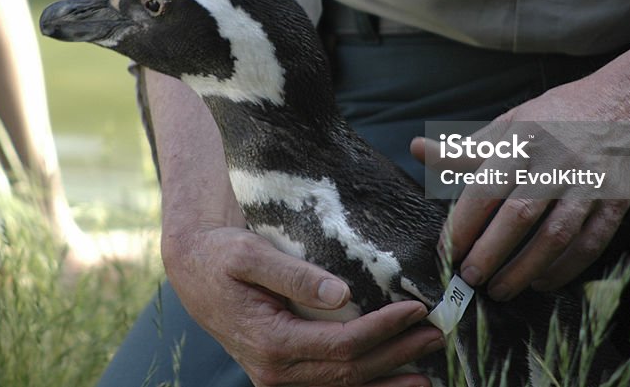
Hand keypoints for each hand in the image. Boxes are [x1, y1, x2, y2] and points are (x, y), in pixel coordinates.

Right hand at [162, 225, 443, 386]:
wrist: (192, 268)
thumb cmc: (222, 255)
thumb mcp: (251, 255)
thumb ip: (296, 276)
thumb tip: (342, 294)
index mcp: (272, 342)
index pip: (343, 345)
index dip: (383, 330)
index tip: (415, 308)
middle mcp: (276, 371)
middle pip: (351, 371)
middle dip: (397, 353)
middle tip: (436, 333)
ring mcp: (279, 378)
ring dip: (388, 377)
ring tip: (429, 368)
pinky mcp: (283, 374)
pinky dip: (366, 385)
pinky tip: (394, 381)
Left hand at [412, 73, 629, 300]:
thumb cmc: (562, 114)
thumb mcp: (514, 121)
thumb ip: (467, 147)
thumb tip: (418, 150)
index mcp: (525, 140)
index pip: (486, 188)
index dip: (463, 224)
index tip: (447, 249)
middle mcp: (557, 162)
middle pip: (518, 216)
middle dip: (489, 254)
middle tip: (468, 278)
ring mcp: (589, 183)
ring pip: (555, 237)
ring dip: (524, 270)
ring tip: (500, 290)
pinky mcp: (616, 201)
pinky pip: (589, 243)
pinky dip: (564, 269)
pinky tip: (541, 282)